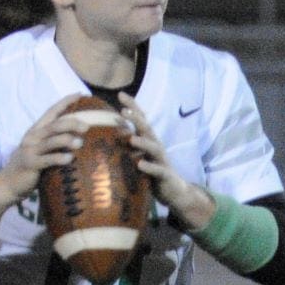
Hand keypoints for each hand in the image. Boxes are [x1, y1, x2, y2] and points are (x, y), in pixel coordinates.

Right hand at [0, 93, 94, 200]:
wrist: (8, 184)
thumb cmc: (30, 167)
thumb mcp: (41, 151)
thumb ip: (55, 144)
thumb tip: (80, 140)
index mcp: (36, 131)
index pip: (52, 111)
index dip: (65, 102)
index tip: (80, 94)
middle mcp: (33, 137)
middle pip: (55, 125)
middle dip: (71, 123)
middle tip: (87, 127)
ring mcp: (30, 150)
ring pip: (51, 140)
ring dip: (67, 140)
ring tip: (80, 143)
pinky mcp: (30, 164)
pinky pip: (47, 160)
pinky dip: (59, 158)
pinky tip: (70, 159)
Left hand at [119, 97, 213, 230]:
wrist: (174, 190)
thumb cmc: (152, 170)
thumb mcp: (139, 153)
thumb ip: (128, 142)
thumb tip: (111, 129)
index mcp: (148, 139)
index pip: (141, 119)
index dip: (132, 106)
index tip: (120, 94)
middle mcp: (155, 146)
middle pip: (147, 129)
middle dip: (136, 119)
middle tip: (123, 111)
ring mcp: (161, 160)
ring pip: (153, 147)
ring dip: (143, 142)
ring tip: (131, 139)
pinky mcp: (164, 175)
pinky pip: (157, 170)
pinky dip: (149, 166)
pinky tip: (140, 164)